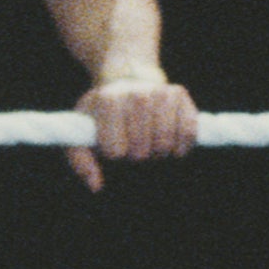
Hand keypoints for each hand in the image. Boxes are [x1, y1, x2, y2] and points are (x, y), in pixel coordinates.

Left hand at [70, 74, 199, 189]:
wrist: (124, 82)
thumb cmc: (103, 114)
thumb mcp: (82, 131)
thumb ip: (81, 161)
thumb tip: (96, 186)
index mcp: (108, 101)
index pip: (115, 149)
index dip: (115, 153)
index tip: (113, 144)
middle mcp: (135, 93)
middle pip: (141, 149)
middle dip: (137, 154)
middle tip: (133, 144)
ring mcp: (160, 92)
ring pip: (165, 142)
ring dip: (159, 152)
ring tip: (150, 143)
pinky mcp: (180, 95)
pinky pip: (188, 133)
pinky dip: (180, 146)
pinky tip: (170, 143)